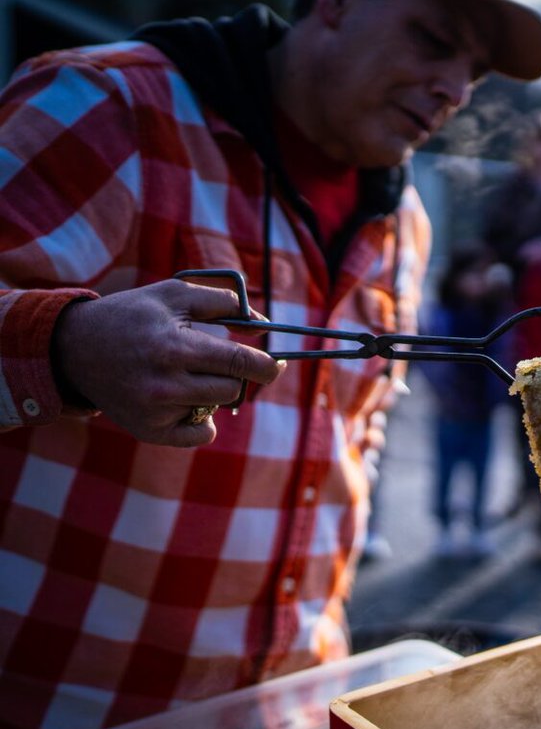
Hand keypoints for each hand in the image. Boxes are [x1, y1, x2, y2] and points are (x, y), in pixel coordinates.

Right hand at [52, 279, 284, 446]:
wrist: (74, 349)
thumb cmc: (132, 316)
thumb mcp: (173, 294)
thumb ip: (222, 302)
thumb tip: (262, 323)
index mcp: (173, 347)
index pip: (238, 362)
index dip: (267, 365)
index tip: (277, 364)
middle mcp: (164, 385)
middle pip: (232, 387)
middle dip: (233, 372)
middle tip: (214, 360)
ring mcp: (155, 412)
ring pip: (218, 407)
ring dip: (215, 391)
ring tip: (190, 374)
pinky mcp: (149, 431)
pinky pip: (200, 435)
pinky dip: (204, 421)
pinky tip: (189, 402)